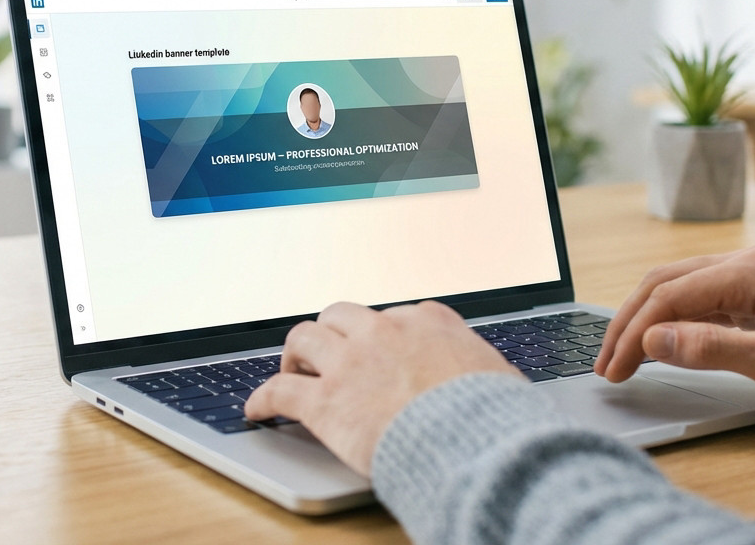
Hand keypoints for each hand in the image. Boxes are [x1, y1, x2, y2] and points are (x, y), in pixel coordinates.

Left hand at [244, 300, 521, 475]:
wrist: (473, 439)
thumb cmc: (493, 415)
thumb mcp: (498, 376)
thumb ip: (482, 367)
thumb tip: (495, 378)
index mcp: (428, 322)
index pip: (393, 314)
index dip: (379, 333)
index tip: (376, 346)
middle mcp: (384, 332)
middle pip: (340, 315)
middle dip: (331, 332)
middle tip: (326, 353)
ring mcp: (350, 363)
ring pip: (303, 337)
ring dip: (295, 353)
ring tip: (291, 369)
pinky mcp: (325, 401)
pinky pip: (279, 390)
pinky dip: (262, 399)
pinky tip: (255, 410)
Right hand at [593, 244, 754, 409]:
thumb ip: (712, 348)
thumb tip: (655, 338)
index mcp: (749, 271)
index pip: (667, 297)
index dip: (633, 334)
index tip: (614, 368)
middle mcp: (747, 261)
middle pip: (665, 283)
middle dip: (629, 322)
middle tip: (607, 363)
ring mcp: (754, 273)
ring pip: (680, 286)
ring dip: (648, 318)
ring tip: (626, 353)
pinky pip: (703, 296)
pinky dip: (675, 317)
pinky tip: (665, 340)